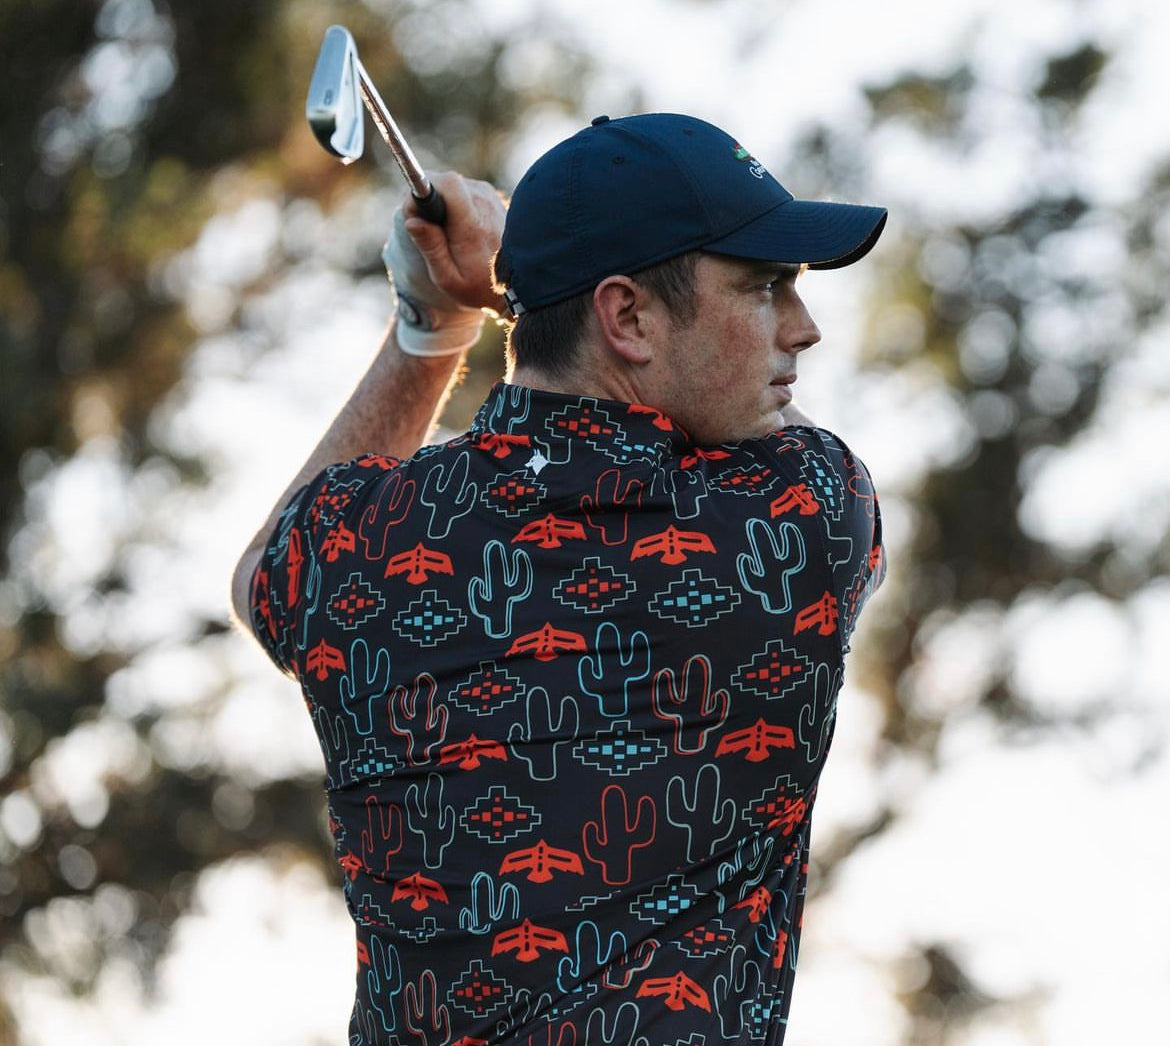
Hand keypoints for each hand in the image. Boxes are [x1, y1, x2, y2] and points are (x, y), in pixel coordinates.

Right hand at [402, 171, 506, 313]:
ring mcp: (491, 198)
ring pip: (453, 184)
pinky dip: (455, 204)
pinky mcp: (493, 197)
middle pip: (445, 181)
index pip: (446, 183)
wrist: (517, 287)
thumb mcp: (448, 278)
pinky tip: (460, 229)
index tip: (414, 213)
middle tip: (428, 228)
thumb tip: (412, 220)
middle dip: (428, 198)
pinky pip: (464, 190)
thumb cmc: (479, 287)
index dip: (422, 190)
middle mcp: (485, 204)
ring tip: (447, 234)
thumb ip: (431, 248)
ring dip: (442, 203)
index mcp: (472, 224)